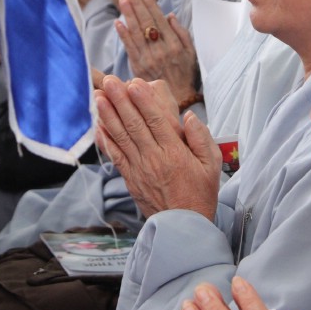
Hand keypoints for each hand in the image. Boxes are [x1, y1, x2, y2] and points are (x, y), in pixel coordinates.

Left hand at [95, 76, 220, 218]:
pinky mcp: (130, 178)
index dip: (143, 101)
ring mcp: (139, 169)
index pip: (156, 121)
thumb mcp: (212, 165)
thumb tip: (189, 116)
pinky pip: (115, 156)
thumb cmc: (200, 193)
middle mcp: (154, 158)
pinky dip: (105, 139)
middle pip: (134, 125)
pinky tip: (97, 125)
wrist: (183, 227)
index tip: (134, 83)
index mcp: (175, 153)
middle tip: (109, 82)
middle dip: (121, 101)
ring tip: (98, 96)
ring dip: (108, 115)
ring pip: (121, 137)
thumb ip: (202, 138)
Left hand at [115, 0, 198, 104]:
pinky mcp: (139, 67)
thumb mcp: (191, 52)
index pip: (159, 19)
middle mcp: (161, 50)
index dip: (150, 4)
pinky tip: (118, 23)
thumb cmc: (185, 73)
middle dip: (137, 4)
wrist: (178, 97)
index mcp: (174, 45)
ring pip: (136, 33)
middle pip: (147, 23)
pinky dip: (123, 34)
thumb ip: (181, 32)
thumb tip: (169, 15)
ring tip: (122, 0)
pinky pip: (129, 48)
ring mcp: (148, 59)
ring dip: (128, 15)